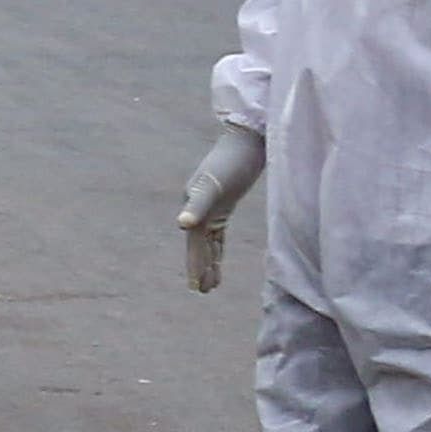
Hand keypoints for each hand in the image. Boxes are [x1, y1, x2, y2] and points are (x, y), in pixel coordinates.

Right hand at [175, 125, 266, 295]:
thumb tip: (181, 224)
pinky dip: (216, 248)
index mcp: (193, 204)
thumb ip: (198, 204)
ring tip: (210, 285)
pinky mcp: (223, 204)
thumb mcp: (215, 184)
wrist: (249, 139)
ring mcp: (211, 206)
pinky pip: (217, 233)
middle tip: (201, 291)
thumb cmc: (233, 161)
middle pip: (198, 244)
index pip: (193, 242)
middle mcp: (198, 207)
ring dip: (208, 261)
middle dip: (199, 267)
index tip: (195, 287)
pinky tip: (218, 260)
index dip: (194, 264)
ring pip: (207, 241)